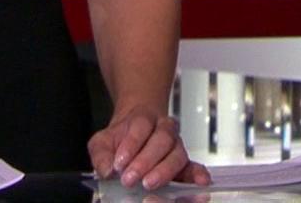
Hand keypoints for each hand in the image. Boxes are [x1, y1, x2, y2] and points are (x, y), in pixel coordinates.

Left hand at [88, 105, 209, 191]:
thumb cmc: (121, 138)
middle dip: (145, 161)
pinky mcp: (183, 162)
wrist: (136, 131)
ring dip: (163, 170)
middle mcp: (165, 128)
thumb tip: (106, 170)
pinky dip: (197, 174)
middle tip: (130, 178)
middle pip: (161, 140)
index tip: (118, 164)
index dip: (131, 144)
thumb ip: (101, 154)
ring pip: (177, 154)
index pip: (140, 126)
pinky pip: (193, 166)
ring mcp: (176, 145)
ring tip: (149, 183)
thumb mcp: (102, 141)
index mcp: (144, 117)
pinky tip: (199, 183)